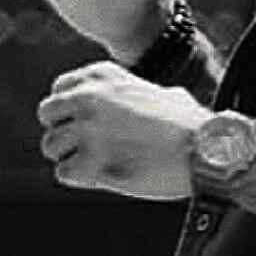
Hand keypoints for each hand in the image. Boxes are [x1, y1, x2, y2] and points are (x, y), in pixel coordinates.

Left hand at [37, 63, 207, 199]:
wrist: (208, 150)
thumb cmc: (192, 126)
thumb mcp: (163, 93)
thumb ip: (139, 94)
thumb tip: (151, 100)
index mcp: (102, 75)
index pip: (59, 89)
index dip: (70, 112)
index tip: (87, 125)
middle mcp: (88, 97)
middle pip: (47, 115)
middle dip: (63, 132)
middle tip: (86, 149)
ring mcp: (87, 128)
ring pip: (51, 145)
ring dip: (71, 158)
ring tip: (101, 165)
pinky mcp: (92, 160)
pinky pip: (64, 173)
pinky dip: (81, 179)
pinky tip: (105, 176)